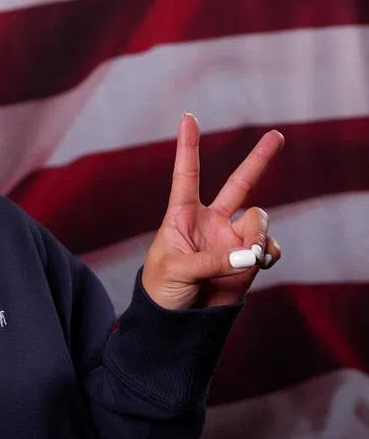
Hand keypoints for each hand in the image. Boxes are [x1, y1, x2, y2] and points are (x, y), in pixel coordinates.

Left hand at [142, 113, 284, 310]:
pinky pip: (269, 248)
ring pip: (260, 220)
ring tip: (246, 257)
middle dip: (258, 160)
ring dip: (258, 235)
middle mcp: (211, 221)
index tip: (188, 116)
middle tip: (277, 135)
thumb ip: (212, 260)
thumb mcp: (176, 270)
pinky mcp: (248, 260)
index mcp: (181, 215)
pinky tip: (258, 263)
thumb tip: (249, 255)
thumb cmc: (161, 290)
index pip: (185, 174)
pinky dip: (269, 253)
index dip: (188, 146)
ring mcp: (232, 239)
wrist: (177, 322)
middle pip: (239, 184)